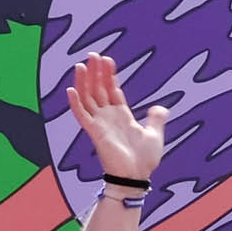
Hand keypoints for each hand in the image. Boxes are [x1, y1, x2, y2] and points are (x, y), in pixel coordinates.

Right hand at [66, 52, 171, 189]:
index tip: (107, 60)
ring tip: (82, 65)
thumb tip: (160, 108)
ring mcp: (100, 123)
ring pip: (88, 98)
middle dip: (96, 72)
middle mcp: (108, 117)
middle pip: (98, 89)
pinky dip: (75, 103)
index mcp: (121, 115)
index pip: (112, 90)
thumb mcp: (155, 135)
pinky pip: (82, 115)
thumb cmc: (144, 160)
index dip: (109, 75)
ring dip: (84, 82)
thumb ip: (157, 120)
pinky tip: (71, 89)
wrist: (137, 176)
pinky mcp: (94, 132)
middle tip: (93, 54)